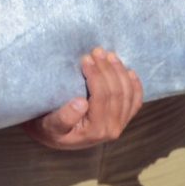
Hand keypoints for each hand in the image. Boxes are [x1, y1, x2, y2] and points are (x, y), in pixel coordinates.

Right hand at [22, 48, 142, 149]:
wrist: (54, 136)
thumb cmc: (49, 127)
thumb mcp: (49, 124)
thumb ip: (64, 117)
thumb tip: (81, 103)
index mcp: (94, 131)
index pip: (101, 97)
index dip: (96, 74)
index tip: (85, 57)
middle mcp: (111, 130)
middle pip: (116, 93)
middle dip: (107, 68)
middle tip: (96, 50)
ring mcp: (119, 125)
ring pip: (127, 94)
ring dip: (120, 71)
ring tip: (108, 54)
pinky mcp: (123, 120)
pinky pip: (135, 102)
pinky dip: (135, 85)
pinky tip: (129, 71)